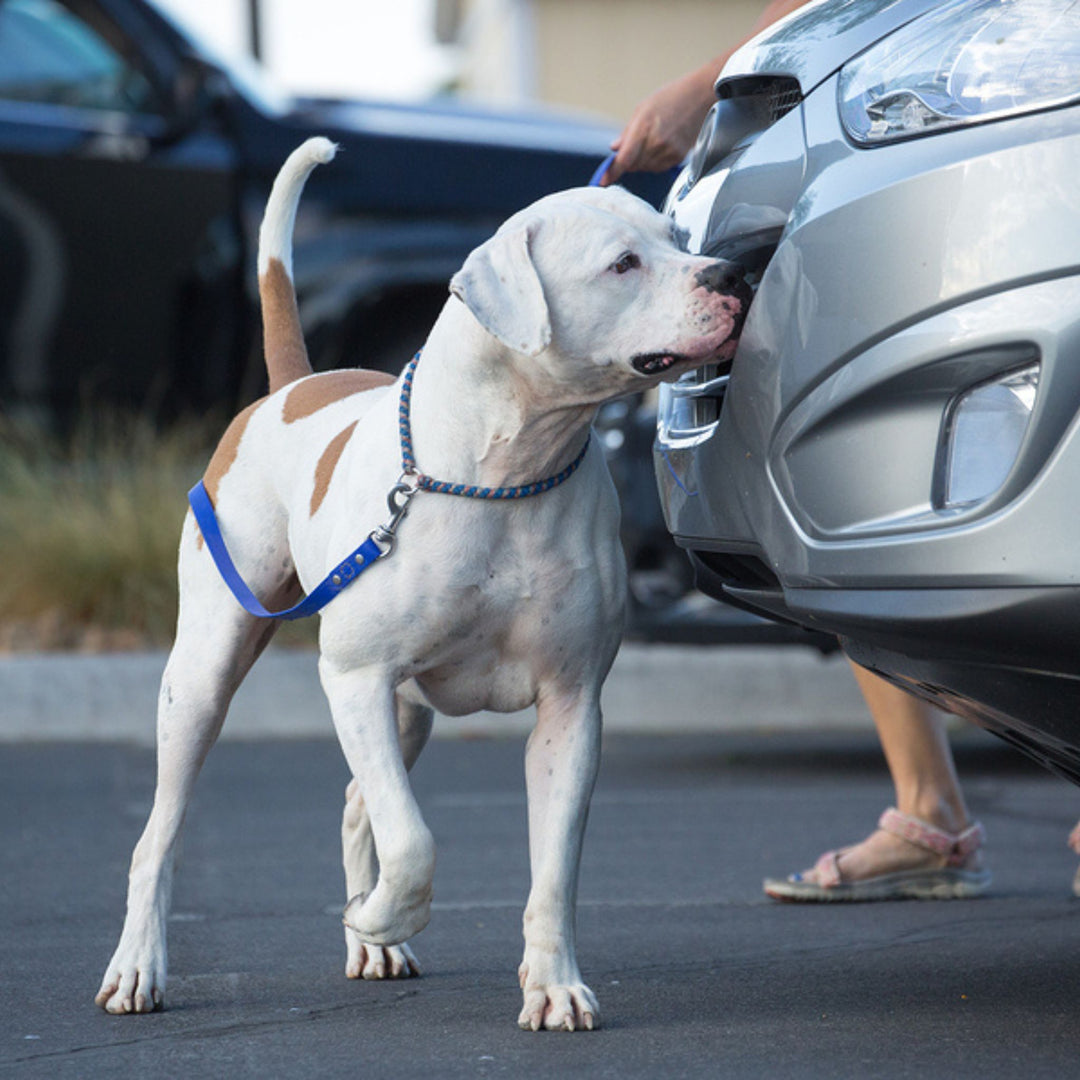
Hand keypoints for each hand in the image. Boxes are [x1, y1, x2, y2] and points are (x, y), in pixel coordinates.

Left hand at [601, 64, 717, 185]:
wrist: (701, 96)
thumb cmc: (672, 97)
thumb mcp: (643, 108)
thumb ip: (627, 132)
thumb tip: (615, 149)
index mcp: (643, 127)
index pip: (624, 159)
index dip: (611, 172)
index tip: (601, 181)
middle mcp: (656, 142)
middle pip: (633, 166)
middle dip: (629, 160)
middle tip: (637, 143)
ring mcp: (668, 151)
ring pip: (646, 168)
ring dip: (643, 160)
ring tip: (654, 139)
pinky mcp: (678, 157)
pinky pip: (659, 168)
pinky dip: (655, 161)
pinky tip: (662, 145)